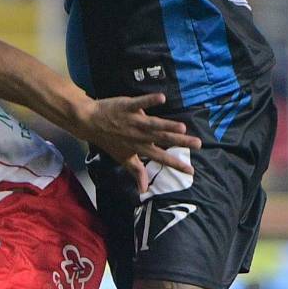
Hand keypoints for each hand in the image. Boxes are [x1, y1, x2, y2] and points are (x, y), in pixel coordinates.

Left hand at [77, 93, 200, 194]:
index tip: (191, 170)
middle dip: (180, 142)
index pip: (161, 157)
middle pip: (162, 139)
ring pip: (153, 124)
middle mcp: (139, 135)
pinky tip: (161, 98)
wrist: (89, 122)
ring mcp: (133, 121)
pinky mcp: (127, 107)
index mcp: (140, 147)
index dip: (175, 164)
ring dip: (167, 126)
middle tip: (198, 144)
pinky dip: (149, 101)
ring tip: (182, 128)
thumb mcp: (123, 158)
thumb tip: (144, 190)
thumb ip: (137, 171)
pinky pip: (139, 103)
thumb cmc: (109, 140)